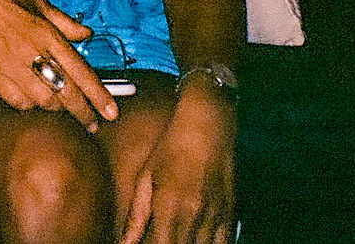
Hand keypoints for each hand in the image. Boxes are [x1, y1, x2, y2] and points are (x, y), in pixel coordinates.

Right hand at [0, 0, 117, 130]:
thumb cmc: (8, 0)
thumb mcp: (41, 5)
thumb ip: (67, 23)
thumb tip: (87, 34)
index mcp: (48, 35)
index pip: (80, 72)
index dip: (98, 95)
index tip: (111, 112)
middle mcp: (33, 54)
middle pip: (65, 93)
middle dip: (83, 113)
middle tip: (93, 124)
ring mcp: (13, 68)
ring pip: (44, 102)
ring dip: (56, 107)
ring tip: (61, 104)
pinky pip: (19, 103)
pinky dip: (30, 105)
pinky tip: (33, 98)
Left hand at [120, 84, 235, 243]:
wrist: (208, 124)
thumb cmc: (172, 146)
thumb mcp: (146, 176)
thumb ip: (136, 215)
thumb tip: (123, 243)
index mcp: (170, 207)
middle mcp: (194, 216)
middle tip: (161, 242)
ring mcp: (215, 215)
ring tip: (179, 241)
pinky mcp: (231, 211)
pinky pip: (225, 242)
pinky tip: (202, 242)